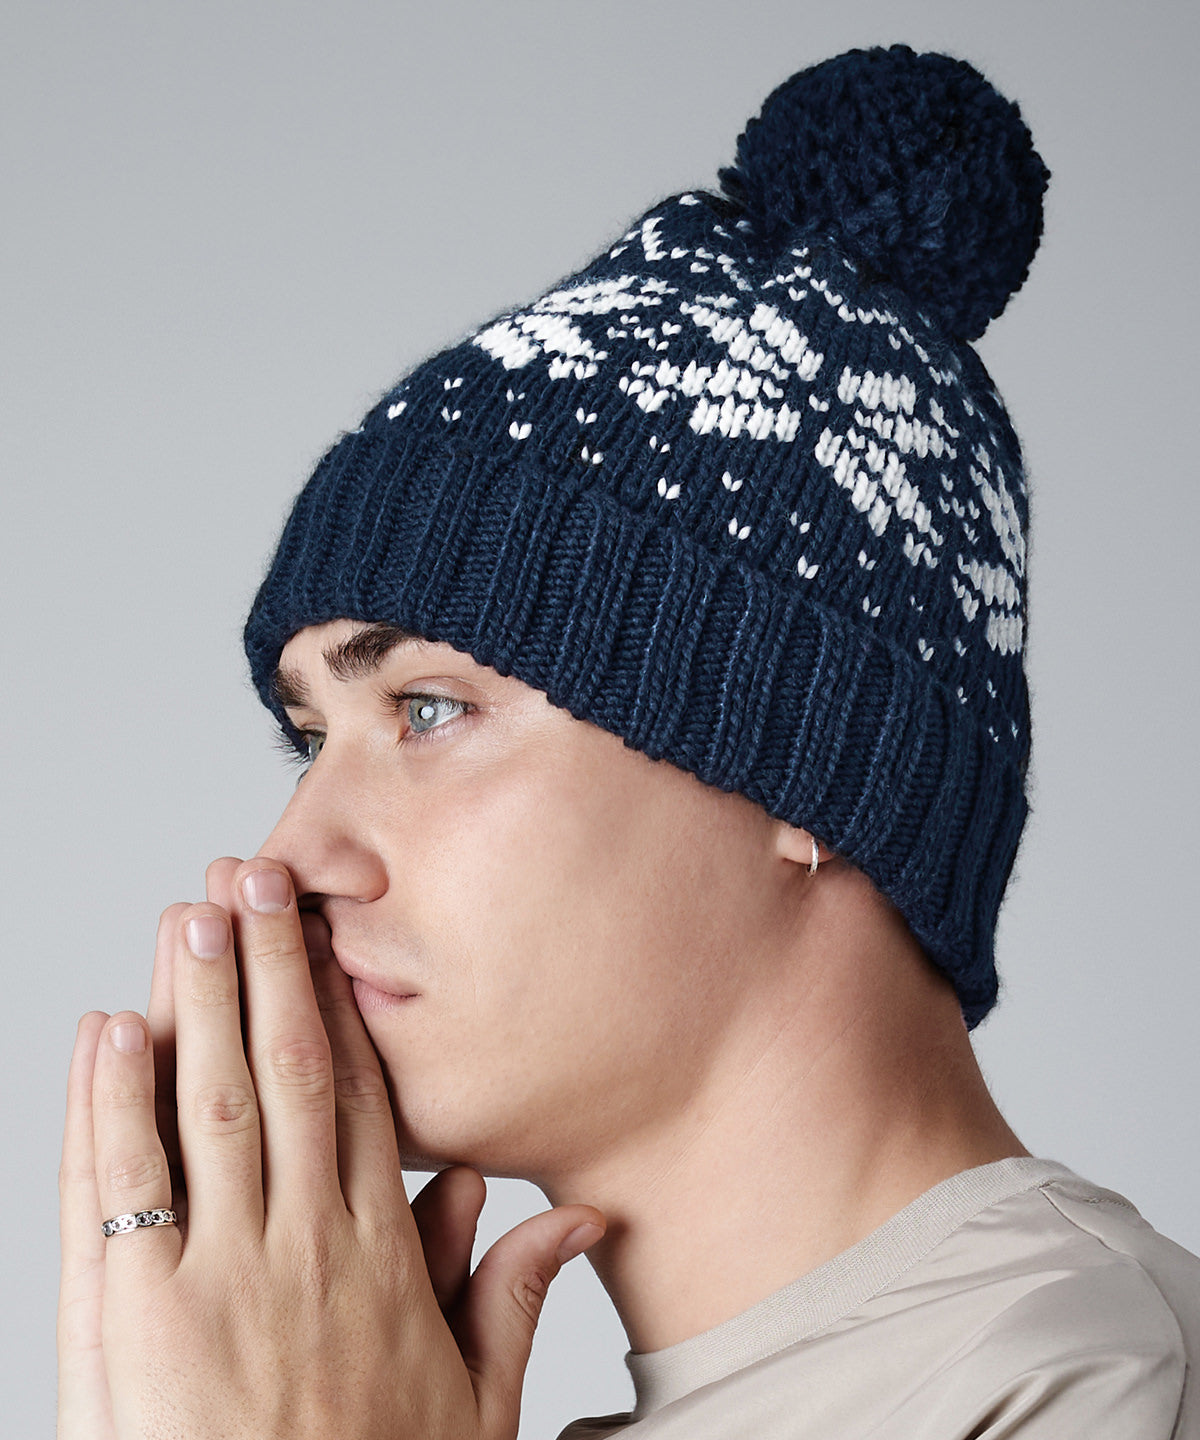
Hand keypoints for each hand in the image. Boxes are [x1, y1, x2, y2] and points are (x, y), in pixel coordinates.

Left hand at [57, 857, 605, 1438]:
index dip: (338, 1006)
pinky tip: (112, 1029)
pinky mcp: (136, 1315)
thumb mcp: (474, 1403)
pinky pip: (119, 1184)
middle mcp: (305, 1242)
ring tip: (191, 915)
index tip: (324, 937)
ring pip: (211, 1102)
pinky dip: (111, 1099)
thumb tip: (569, 1212)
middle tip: (255, 876)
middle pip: (290, 1071)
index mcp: (381, 1255)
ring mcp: (219, 1272)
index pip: (361, 1096)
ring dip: (197, 1001)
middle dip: (269, 965)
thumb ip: (512, 1295)